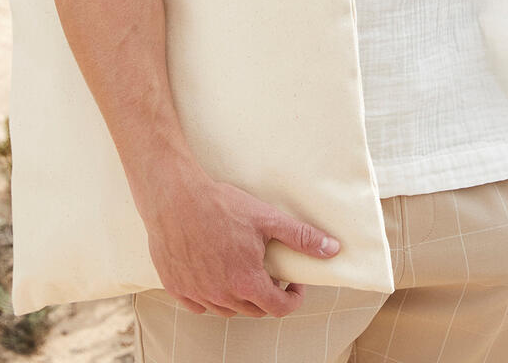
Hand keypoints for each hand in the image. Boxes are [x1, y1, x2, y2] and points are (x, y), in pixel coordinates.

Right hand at [144, 172, 340, 317]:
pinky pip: (199, 304)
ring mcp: (197, 293)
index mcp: (246, 282)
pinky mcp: (176, 287)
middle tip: (268, 269)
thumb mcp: (267, 217)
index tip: (293, 282)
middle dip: (267, 294)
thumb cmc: (220, 205)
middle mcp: (222, 295)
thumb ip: (300, 237)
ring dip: (239, 295)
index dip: (292, 298)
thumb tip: (332, 249)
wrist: (175, 197)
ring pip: (226, 309)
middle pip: (253, 310)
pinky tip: (213, 272)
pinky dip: (210, 295)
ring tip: (242, 269)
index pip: (278, 308)